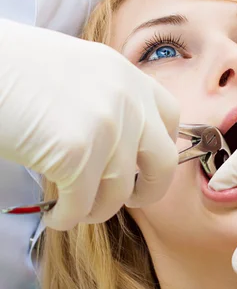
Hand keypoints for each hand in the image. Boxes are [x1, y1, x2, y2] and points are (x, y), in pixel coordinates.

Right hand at [0, 20, 178, 229]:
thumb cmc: (15, 70)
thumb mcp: (78, 72)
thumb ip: (109, 101)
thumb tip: (123, 146)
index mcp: (127, 75)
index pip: (170, 117)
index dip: (162, 147)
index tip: (145, 166)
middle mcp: (126, 99)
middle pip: (163, 162)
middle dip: (149, 191)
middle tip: (128, 200)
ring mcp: (106, 126)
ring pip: (118, 193)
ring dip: (96, 209)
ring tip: (74, 209)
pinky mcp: (76, 153)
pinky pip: (82, 205)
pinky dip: (68, 218)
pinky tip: (56, 215)